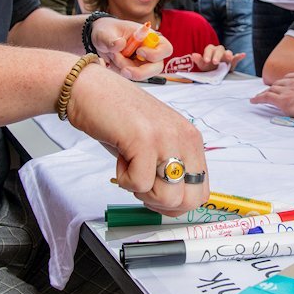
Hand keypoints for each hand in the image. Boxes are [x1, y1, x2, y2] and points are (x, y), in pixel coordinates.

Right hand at [67, 66, 207, 214]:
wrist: (91, 89)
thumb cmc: (119, 117)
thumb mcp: (157, 142)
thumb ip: (171, 168)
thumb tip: (173, 202)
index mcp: (192, 139)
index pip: (201, 192)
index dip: (176, 204)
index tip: (155, 194)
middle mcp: (185, 137)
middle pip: (189, 201)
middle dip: (160, 203)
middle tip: (141, 182)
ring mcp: (167, 138)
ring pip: (168, 198)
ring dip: (142, 191)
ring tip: (130, 165)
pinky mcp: (144, 140)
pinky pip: (139, 184)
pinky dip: (123, 179)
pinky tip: (121, 155)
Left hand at [90, 17, 171, 80]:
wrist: (100, 39)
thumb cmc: (107, 31)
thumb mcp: (105, 32)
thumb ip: (110, 39)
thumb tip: (120, 44)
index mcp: (149, 37)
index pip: (165, 48)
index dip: (156, 53)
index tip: (139, 51)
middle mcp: (150, 51)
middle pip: (157, 67)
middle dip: (140, 71)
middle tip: (124, 70)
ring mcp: (143, 63)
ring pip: (142, 75)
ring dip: (126, 69)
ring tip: (113, 56)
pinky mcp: (134, 70)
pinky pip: (131, 77)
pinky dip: (120, 71)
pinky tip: (113, 61)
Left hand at [191, 45, 245, 71]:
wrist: (214, 72)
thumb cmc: (208, 67)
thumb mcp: (203, 65)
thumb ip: (199, 60)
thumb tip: (193, 54)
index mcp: (211, 50)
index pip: (209, 49)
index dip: (207, 54)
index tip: (206, 60)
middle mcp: (219, 51)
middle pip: (219, 49)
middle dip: (217, 55)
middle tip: (215, 62)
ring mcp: (226, 55)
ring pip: (228, 52)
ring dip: (229, 54)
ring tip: (229, 58)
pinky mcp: (233, 61)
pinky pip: (236, 57)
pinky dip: (240, 56)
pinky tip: (243, 55)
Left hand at [250, 70, 293, 128]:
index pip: (292, 77)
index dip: (285, 83)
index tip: (283, 86)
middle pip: (280, 83)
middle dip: (274, 87)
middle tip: (269, 93)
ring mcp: (290, 90)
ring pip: (272, 89)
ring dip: (265, 93)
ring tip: (259, 97)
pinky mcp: (284, 100)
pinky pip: (266, 97)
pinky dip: (258, 98)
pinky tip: (254, 101)